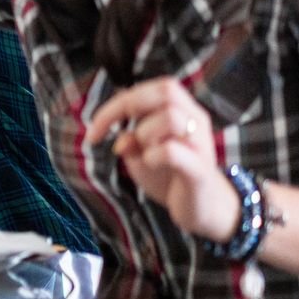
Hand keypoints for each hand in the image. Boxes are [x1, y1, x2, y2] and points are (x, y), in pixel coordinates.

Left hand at [88, 78, 237, 241]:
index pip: (154, 88)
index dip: (120, 100)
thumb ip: (130, 142)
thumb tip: (121, 140)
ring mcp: (201, 145)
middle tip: (112, 132)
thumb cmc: (170, 175)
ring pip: (171, 117)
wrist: (202, 210)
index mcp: (184, 111)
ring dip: (145, 133)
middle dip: (129, 105)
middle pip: (167, 90)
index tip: (95, 127)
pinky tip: (150, 164)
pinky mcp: (200, 170)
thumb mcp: (142, 155)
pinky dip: (152, 155)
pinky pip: (172, 151)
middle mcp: (197, 121)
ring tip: (144, 153)